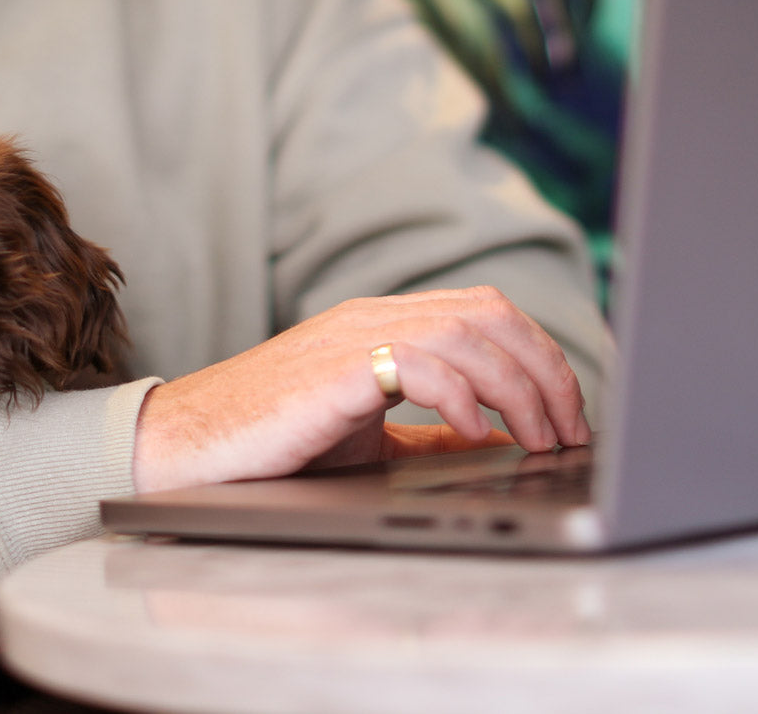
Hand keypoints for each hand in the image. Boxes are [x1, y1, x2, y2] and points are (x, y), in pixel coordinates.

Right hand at [132, 286, 590, 492]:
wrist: (186, 447)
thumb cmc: (268, 443)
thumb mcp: (365, 434)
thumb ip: (426, 428)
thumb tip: (494, 439)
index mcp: (381, 324)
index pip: (485, 311)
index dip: (539, 355)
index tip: (568, 411)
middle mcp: (372, 317)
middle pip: (491, 313)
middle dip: (547, 369)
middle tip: (571, 428)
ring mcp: (351, 337)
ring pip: (467, 333)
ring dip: (520, 388)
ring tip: (540, 438)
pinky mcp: (333, 370)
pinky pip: (419, 362)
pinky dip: (462, 398)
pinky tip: (478, 433)